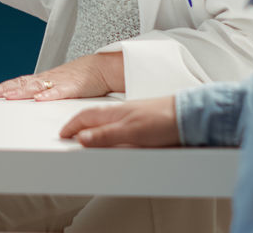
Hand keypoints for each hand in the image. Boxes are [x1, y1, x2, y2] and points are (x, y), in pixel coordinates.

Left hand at [0, 53, 123, 100]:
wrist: (102, 67)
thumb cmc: (81, 76)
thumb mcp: (59, 83)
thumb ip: (45, 90)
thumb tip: (31, 99)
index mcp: (44, 79)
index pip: (20, 82)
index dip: (5, 86)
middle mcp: (48, 79)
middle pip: (23, 83)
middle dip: (7, 89)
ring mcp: (59, 82)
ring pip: (37, 87)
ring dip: (21, 92)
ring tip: (8, 96)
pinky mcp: (73, 87)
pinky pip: (59, 92)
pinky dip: (48, 95)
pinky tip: (39, 99)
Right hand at [59, 97, 179, 147]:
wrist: (189, 117)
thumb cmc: (162, 120)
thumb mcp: (130, 132)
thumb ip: (104, 136)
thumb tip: (81, 139)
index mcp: (113, 113)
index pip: (84, 117)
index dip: (71, 126)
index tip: (62, 135)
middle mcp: (120, 113)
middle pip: (92, 119)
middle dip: (79, 126)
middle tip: (69, 137)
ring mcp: (131, 117)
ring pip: (105, 123)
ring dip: (93, 130)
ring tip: (86, 139)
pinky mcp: (142, 124)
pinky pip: (118, 128)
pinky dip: (108, 133)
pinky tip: (113, 140)